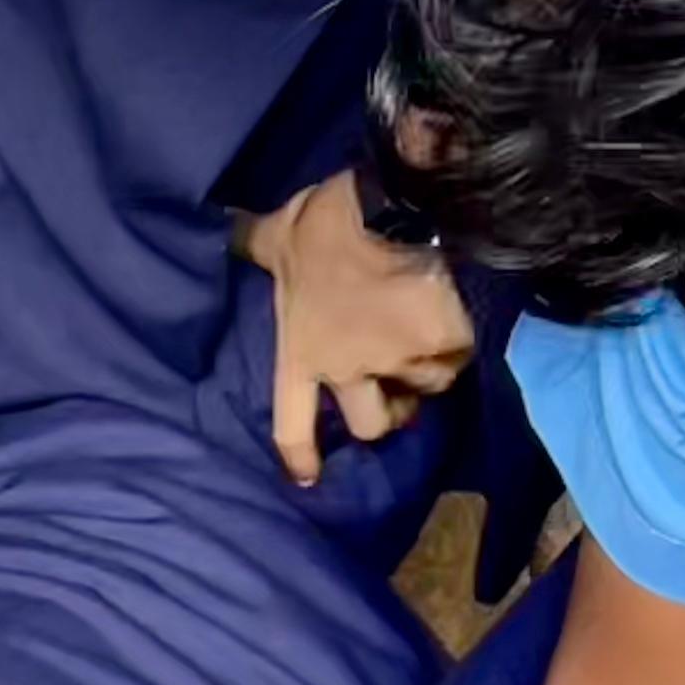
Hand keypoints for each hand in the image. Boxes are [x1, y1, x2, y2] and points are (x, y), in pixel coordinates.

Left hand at [240, 170, 471, 488]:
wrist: (398, 206)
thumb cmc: (328, 224)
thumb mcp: (278, 234)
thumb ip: (253, 242)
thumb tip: (224, 228)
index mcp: (301, 354)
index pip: (292, 426)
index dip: (300, 457)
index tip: (309, 478)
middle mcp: (348, 371)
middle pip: (371, 427)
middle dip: (386, 415)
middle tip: (395, 393)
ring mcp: (398, 363)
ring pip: (422, 392)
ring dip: (426, 376)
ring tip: (430, 347)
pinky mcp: (444, 345)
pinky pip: (457, 359)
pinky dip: (460, 345)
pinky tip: (460, 321)